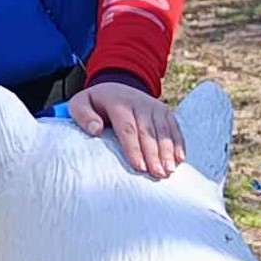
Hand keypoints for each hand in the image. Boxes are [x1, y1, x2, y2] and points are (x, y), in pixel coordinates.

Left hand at [69, 78, 186, 179]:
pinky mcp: (164, 111)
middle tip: (158, 174)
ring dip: (168, 151)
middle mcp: (139, 103)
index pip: (128, 128)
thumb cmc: (95, 104)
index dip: (134, 148)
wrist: (115, 87)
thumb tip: (95, 130)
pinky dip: (178, 143)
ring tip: (169, 170)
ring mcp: (154, 106)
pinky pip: (174, 127)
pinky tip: (180, 159)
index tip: (139, 167)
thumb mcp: (80, 104)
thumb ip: (83, 116)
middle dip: (154, 154)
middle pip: (148, 131)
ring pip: (163, 130)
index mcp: (118, 103)